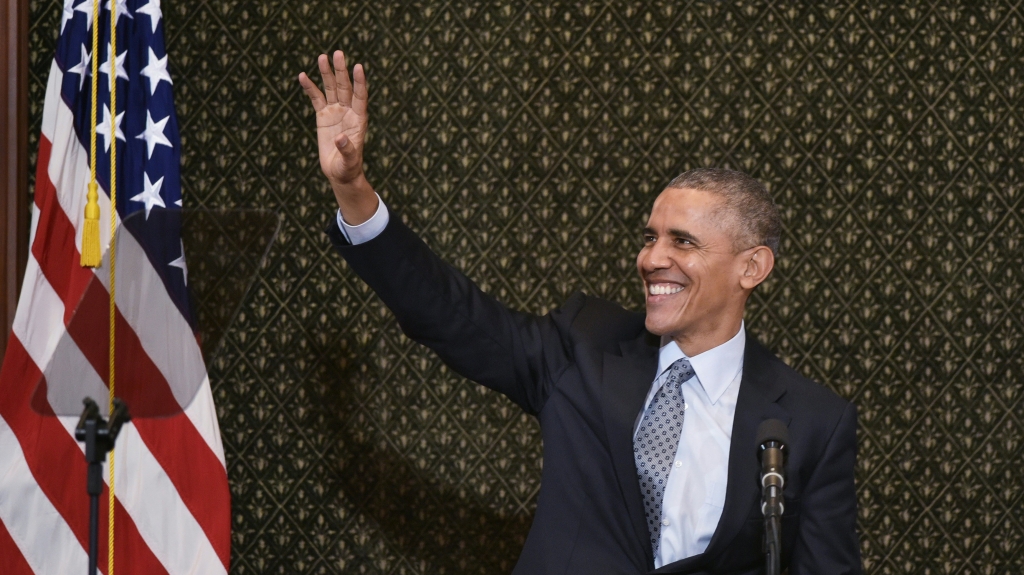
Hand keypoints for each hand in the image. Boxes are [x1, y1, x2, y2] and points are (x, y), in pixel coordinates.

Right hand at [299, 51, 376, 221]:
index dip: (360, 82)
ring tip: (322, 56)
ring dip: (327, 73)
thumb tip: (341, 138)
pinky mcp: (323, 116)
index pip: (360, 97)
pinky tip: (303, 76)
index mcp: (359, 120)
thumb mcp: (349, 161)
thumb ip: (348, 150)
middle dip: (341, 71)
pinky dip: (310, 88)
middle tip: (338, 53)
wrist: (339, 172)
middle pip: (345, 87)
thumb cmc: (348, 168)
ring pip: (331, 88)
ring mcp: (336, 112)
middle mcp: (348, 112)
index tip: (359, 67)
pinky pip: (316, 98)